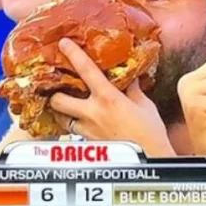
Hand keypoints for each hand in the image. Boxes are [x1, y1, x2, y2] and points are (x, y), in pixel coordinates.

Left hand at [49, 39, 174, 156]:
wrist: (149, 162)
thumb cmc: (150, 134)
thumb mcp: (145, 107)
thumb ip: (132, 90)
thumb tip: (129, 78)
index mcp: (108, 98)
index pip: (86, 70)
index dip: (73, 54)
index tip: (64, 43)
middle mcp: (93, 113)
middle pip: (59, 100)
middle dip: (55, 94)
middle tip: (59, 88)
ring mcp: (87, 130)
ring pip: (63, 118)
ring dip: (63, 112)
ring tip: (68, 107)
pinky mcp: (88, 144)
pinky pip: (75, 132)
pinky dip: (76, 126)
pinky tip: (83, 124)